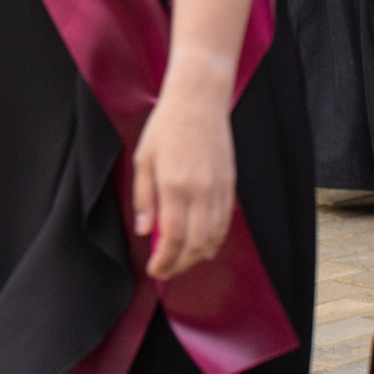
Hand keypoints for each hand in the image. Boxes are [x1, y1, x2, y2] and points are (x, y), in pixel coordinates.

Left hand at [131, 80, 235, 279]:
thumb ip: (144, 198)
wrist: (198, 102)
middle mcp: (201, 192)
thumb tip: (145, 231)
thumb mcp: (143, 159)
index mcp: (174, 186)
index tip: (154, 269)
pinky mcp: (230, 186)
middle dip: (180, 265)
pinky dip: (215, 240)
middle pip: (196, 245)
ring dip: (198, 257)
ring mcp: (219, 190)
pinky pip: (225, 223)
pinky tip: (203, 245)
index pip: (172, 238)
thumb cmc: (166, 127)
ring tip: (181, 261)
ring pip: (214, 238)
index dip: (164, 260)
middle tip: (166, 270)